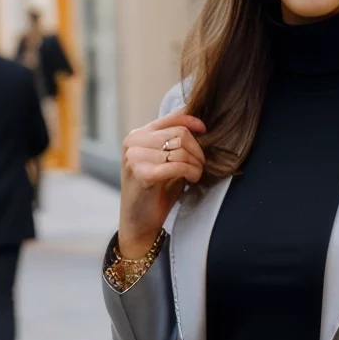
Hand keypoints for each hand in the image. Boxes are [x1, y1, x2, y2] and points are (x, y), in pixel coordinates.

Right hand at [118, 111, 205, 257]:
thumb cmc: (156, 191)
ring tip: (196, 174)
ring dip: (195, 163)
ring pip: (180, 150)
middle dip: (197, 150)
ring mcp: (134, 157)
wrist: (139, 221)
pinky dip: (190, 171)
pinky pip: (176, 165)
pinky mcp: (141, 173)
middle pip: (180, 133)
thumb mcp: (165, 161)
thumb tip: (200, 128)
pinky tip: (192, 178)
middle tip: (200, 165)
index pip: (171, 118)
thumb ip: (175, 144)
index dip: (192, 121)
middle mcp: (133, 142)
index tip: (205, 130)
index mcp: (138, 135)